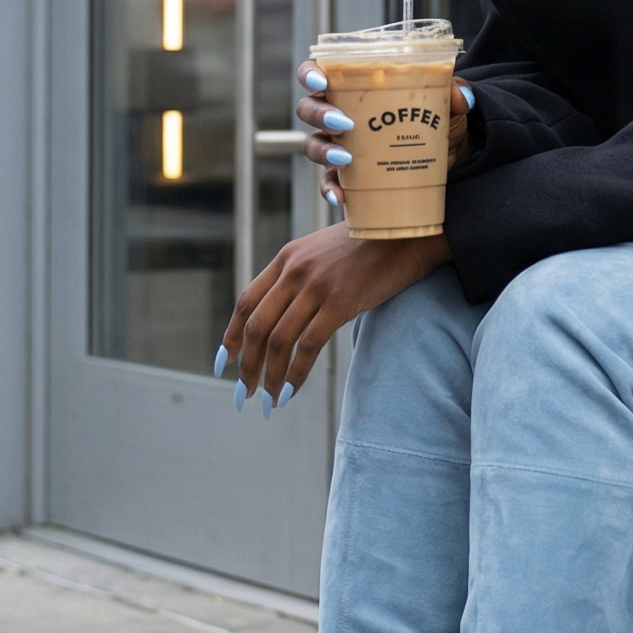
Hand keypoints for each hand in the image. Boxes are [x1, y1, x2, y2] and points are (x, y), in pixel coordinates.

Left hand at [220, 222, 449, 405]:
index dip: (232, 335)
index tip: (225, 362)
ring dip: (269, 376)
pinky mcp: (341, 302)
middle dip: (247, 365)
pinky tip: (290, 391)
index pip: (246, 302)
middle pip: (257, 326)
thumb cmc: (370, 245)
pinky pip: (309, 346)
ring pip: (279, 340)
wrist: (406, 232)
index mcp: (286, 258)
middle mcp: (295, 271)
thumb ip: (300, 275)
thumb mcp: (323, 252)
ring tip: (268, 400)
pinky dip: (296, 373)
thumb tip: (285, 312)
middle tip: (244, 392)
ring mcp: (317, 286)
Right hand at [296, 59, 471, 212]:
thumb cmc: (439, 119)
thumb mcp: (449, 102)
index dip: (311, 73)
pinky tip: (340, 197)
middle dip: (320, 114)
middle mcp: (340, 113)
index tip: (322, 80)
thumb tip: (462, 98)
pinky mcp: (350, 176)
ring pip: (312, 145)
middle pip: (309, 109)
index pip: (318, 72)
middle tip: (345, 124)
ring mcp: (340, 145)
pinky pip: (329, 182)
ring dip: (322, 151)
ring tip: (346, 158)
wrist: (451, 156)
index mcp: (354, 87)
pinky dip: (330, 189)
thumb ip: (456, 92)